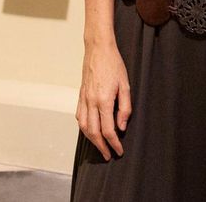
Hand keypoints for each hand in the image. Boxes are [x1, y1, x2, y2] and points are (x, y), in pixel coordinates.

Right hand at [75, 43, 131, 161]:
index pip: (108, 130)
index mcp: (104, 100)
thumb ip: (125, 108)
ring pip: (84, 126)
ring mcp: (83, 98)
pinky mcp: (80, 95)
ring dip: (91, 140)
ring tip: (100, 146)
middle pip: (94, 132)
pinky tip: (90, 130)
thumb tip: (122, 126)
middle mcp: (91, 102)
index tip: (119, 151)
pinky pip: (79, 116)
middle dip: (101, 147)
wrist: (98, 49)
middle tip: (108, 155)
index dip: (114, 143)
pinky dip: (84, 127)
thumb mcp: (126, 86)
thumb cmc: (114, 65)